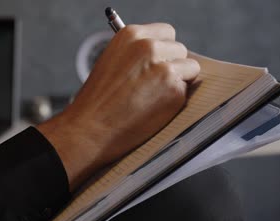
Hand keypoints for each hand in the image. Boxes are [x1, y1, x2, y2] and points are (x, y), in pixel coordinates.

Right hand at [37, 23, 199, 190]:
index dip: (163, 50)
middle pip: (180, 49)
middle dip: (172, 66)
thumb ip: (137, 54)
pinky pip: (186, 91)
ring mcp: (164, 68)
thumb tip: (163, 56)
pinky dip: (174, 102)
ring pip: (190, 68)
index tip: (158, 62)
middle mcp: (149, 46)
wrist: (89, 128)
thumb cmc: (96, 101)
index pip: (166, 33)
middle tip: (154, 85)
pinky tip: (153, 109)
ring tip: (152, 97)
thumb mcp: (111, 62)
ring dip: (178, 82)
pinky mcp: (174, 90)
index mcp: (131, 34)